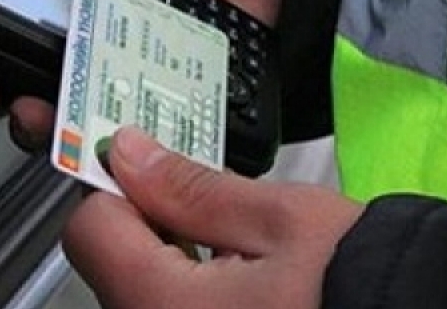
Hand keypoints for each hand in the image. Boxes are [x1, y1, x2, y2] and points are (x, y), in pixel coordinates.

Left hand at [63, 126, 363, 308]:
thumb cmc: (356, 281)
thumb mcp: (280, 217)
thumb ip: (194, 186)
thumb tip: (129, 152)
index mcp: (162, 306)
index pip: (90, 229)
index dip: (117, 185)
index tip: (150, 163)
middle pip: (113, 265)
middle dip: (150, 222)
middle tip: (208, 201)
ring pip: (143, 291)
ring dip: (174, 258)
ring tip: (237, 244)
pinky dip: (196, 289)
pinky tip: (244, 279)